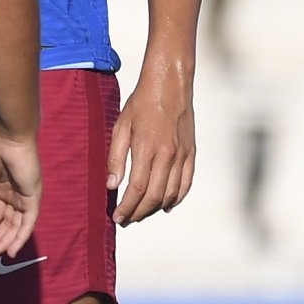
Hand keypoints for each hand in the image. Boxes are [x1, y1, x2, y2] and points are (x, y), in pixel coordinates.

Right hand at [0, 123, 41, 260]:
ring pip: (16, 226)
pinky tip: (12, 250)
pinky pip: (28, 222)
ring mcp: (25, 198)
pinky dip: (21, 236)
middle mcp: (14, 196)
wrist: (7, 137)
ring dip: (5, 242)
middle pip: (6, 224)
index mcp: (1, 189)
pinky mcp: (33, 198)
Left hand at [108, 64, 195, 224]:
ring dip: (155, 208)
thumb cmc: (141, 103)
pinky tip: (166, 205)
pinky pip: (186, 183)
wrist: (170, 84)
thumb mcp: (121, 125)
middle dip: (138, 213)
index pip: (137, 189)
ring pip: (171, 194)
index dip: (127, 207)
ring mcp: (182, 155)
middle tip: (126, 220)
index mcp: (147, 148)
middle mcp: (168, 154)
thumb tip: (112, 185)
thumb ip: (116, 157)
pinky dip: (176, 199)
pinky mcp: (191, 152)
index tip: (117, 217)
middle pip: (154, 196)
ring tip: (141, 213)